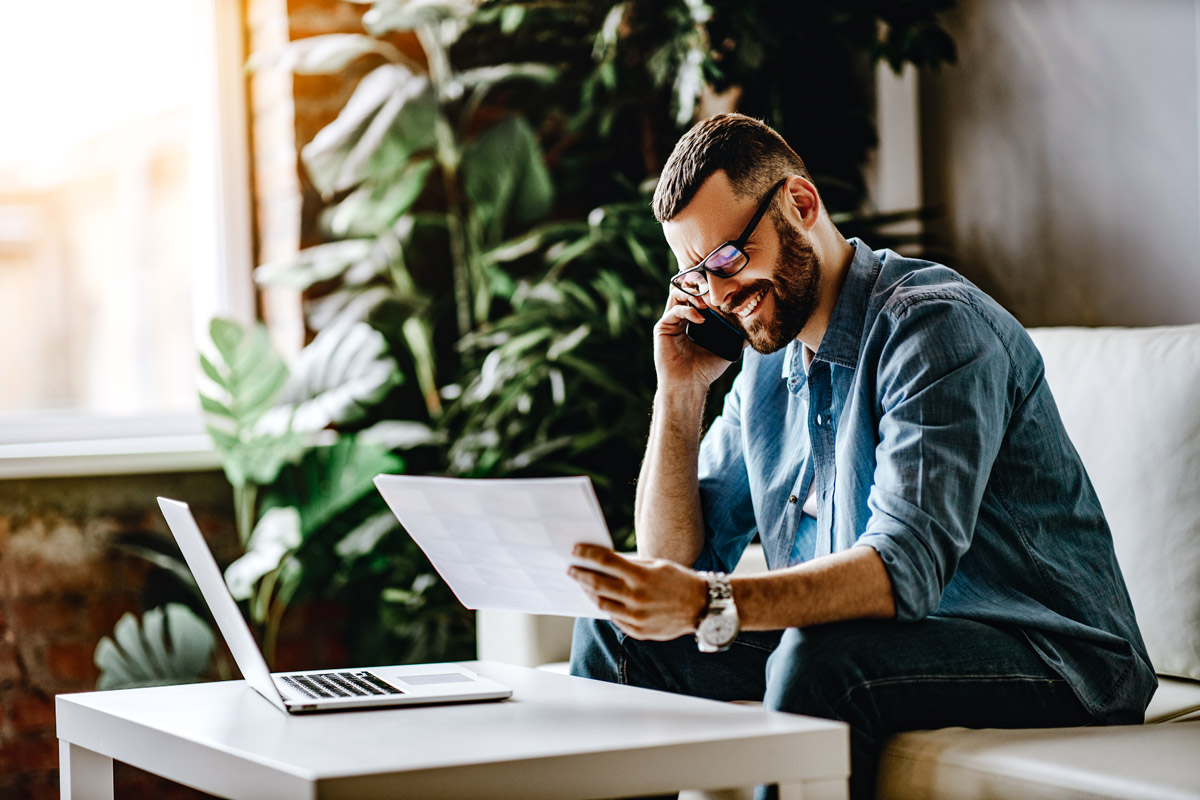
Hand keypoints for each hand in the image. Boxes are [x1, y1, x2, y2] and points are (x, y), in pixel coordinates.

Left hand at [567, 544, 707, 639]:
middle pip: (597, 584)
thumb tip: (604, 560)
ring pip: (601, 604)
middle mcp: (636, 598)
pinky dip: (605, 607)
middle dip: (580, 575)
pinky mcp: (638, 631)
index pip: (605, 562)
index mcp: (641, 577)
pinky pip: (614, 618)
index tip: (574, 550)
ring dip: (588, 593)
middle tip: (570, 569)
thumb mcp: (656, 565)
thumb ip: (630, 565)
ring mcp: (636, 617)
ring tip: (583, 584)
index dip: (587, 555)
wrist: (703, 608)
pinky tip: (601, 599)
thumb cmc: (679, 581)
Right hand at [653, 289, 736, 391]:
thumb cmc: (706, 370)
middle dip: (699, 286)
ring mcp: (670, 321)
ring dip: (692, 294)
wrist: (689, 385)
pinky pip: (674, 310)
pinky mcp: (663, 327)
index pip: (699, 294)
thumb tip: (756, 328)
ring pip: (677, 294)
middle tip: (713, 291)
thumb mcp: (727, 349)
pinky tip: (700, 319)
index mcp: (693, 319)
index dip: (709, 289)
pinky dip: (688, 310)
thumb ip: (739, 337)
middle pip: (686, 289)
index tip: (724, 290)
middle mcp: (680, 318)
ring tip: (706, 304)